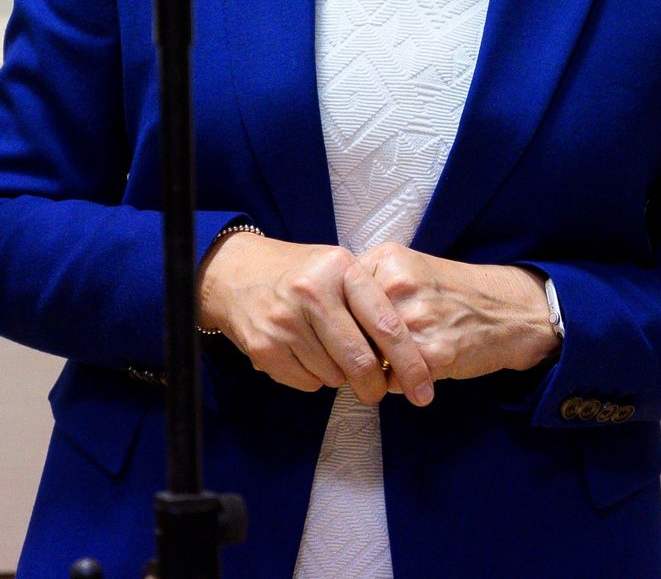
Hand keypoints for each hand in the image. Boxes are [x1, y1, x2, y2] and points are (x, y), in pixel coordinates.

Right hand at [198, 232, 435, 406]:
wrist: (235, 273)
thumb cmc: (302, 274)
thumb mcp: (339, 270)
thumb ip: (370, 304)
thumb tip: (405, 359)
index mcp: (340, 269)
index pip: (386, 324)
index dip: (410, 363)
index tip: (425, 390)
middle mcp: (312, 292)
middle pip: (360, 360)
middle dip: (375, 385)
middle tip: (377, 391)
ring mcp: (284, 321)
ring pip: (333, 376)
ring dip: (339, 376)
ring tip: (327, 351)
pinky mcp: (264, 347)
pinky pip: (307, 383)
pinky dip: (313, 378)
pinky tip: (304, 354)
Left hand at [355, 243, 559, 387]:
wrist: (508, 311)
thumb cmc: (451, 294)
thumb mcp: (408, 269)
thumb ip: (368, 285)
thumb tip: (326, 322)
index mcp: (386, 260)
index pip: (337, 303)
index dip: (340, 326)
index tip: (350, 334)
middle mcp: (397, 284)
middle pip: (348, 333)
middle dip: (355, 352)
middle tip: (372, 355)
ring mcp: (414, 318)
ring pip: (367, 360)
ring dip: (376, 371)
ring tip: (399, 362)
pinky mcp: (431, 352)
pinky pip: (391, 381)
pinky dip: (398, 385)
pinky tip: (419, 371)